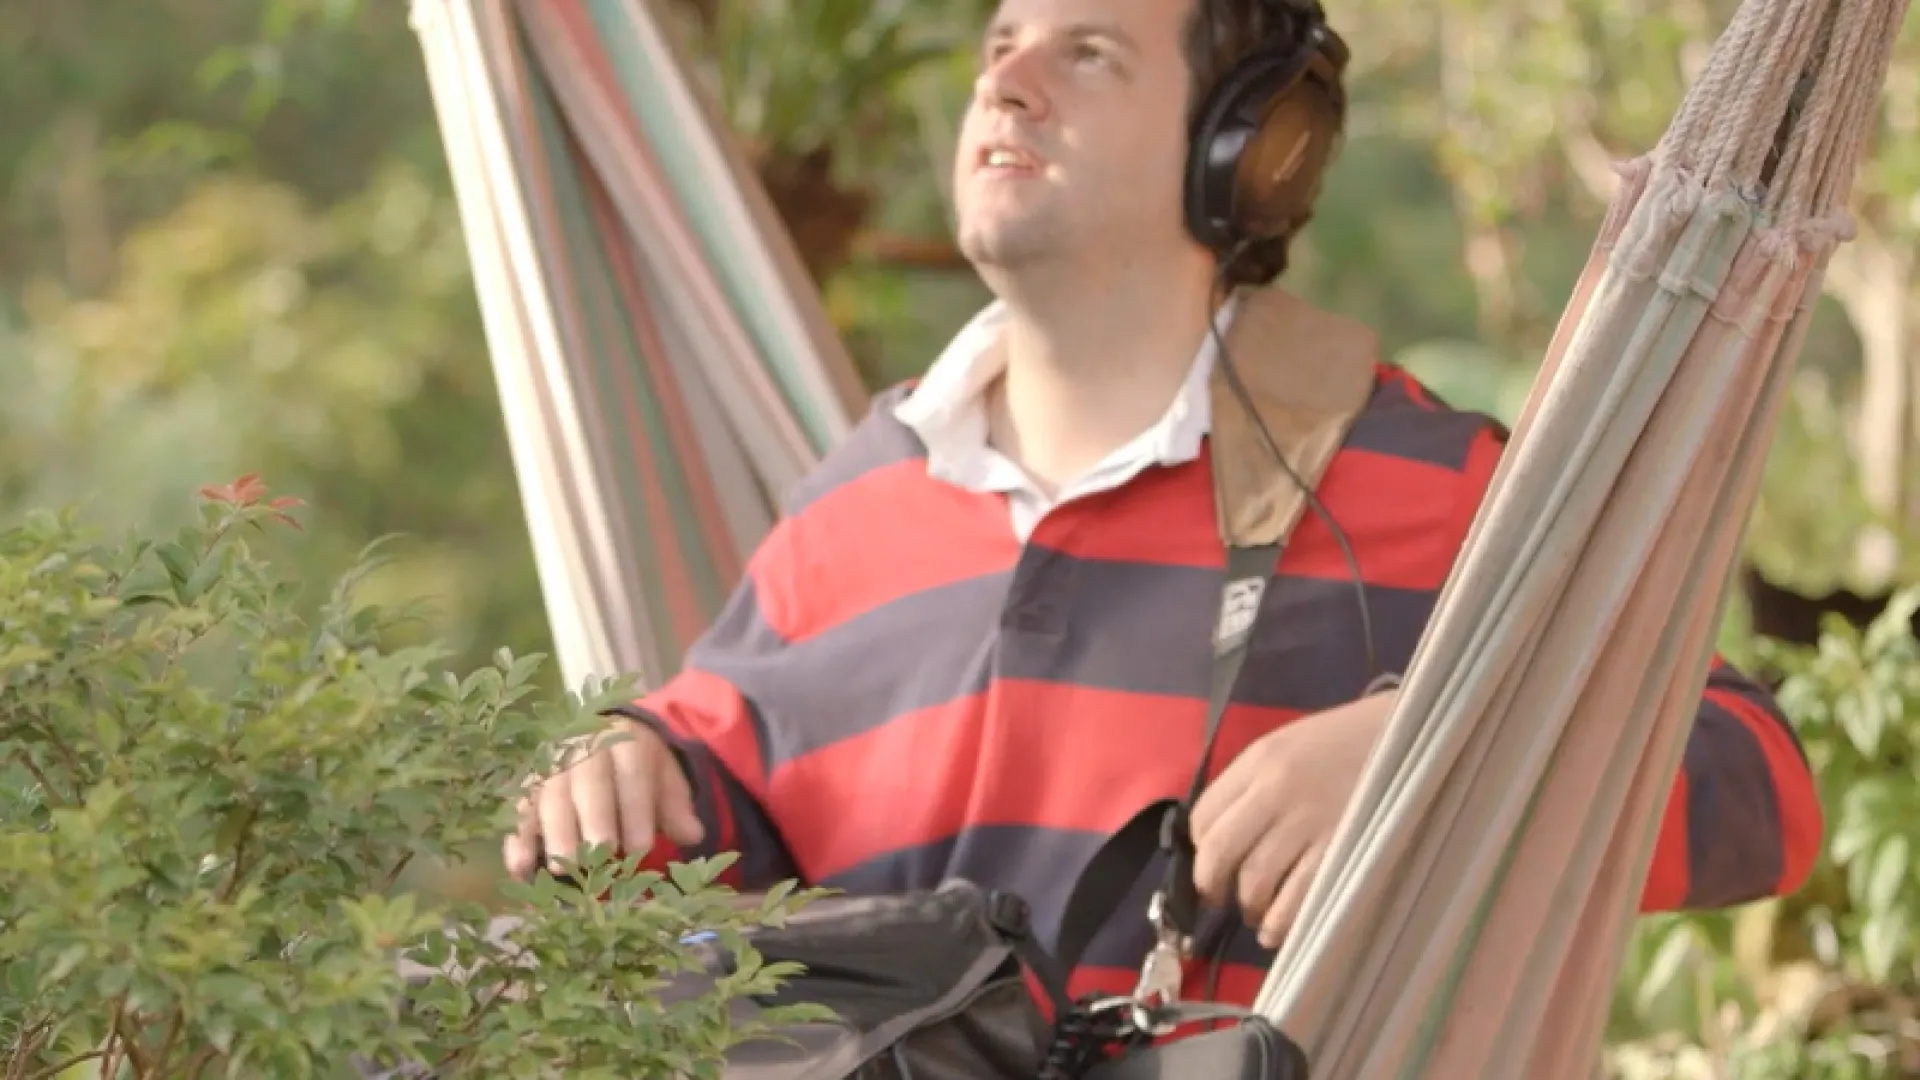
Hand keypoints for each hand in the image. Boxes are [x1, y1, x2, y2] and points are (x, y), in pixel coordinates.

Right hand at [502, 718, 705, 879]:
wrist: (603, 740)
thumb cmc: (639, 769)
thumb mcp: (664, 780)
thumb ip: (676, 807)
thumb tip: (693, 834)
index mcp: (623, 740)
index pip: (631, 772)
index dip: (635, 808)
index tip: (641, 847)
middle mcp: (582, 746)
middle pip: (587, 782)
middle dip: (593, 820)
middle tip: (599, 856)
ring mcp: (549, 765)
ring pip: (549, 796)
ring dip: (553, 833)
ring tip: (560, 869)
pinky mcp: (525, 787)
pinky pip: (518, 811)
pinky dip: (516, 840)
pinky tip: (519, 869)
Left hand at [1189, 690, 1394, 947]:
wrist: (1423, 732)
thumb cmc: (1358, 741)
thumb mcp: (1296, 744)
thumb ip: (1259, 784)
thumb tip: (1230, 837)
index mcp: (1261, 759)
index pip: (1203, 815)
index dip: (1202, 850)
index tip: (1215, 866)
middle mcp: (1276, 790)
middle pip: (1218, 852)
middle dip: (1213, 886)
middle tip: (1224, 899)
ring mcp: (1310, 823)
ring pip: (1254, 882)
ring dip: (1250, 908)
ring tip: (1260, 915)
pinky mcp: (1343, 853)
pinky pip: (1295, 902)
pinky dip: (1280, 924)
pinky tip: (1280, 929)